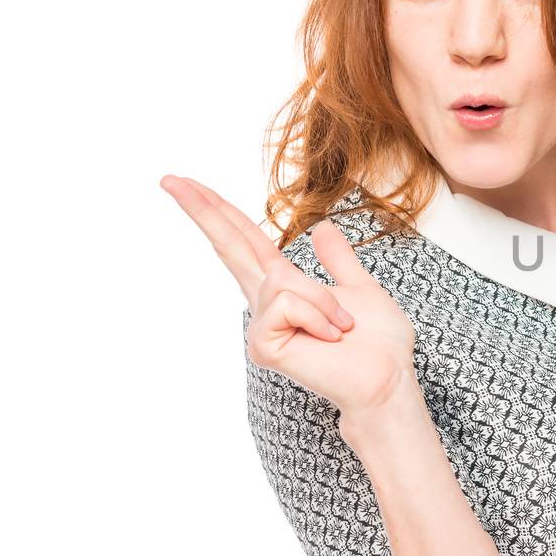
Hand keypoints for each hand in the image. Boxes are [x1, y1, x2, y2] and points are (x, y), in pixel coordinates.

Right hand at [160, 175, 418, 419]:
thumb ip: (339, 262)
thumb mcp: (362, 289)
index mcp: (285, 287)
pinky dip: (320, 315)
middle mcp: (266, 303)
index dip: (218, 211)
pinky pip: (288, 302)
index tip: (187, 184)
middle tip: (167, 176)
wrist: (388, 379)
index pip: (246, 241)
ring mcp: (262, 326)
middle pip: (228, 245)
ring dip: (324, 300)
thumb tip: (321, 227)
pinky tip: (330, 337)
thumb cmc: (378, 344)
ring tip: (341, 328)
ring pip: (283, 279)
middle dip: (202, 209)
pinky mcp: (263, 345)